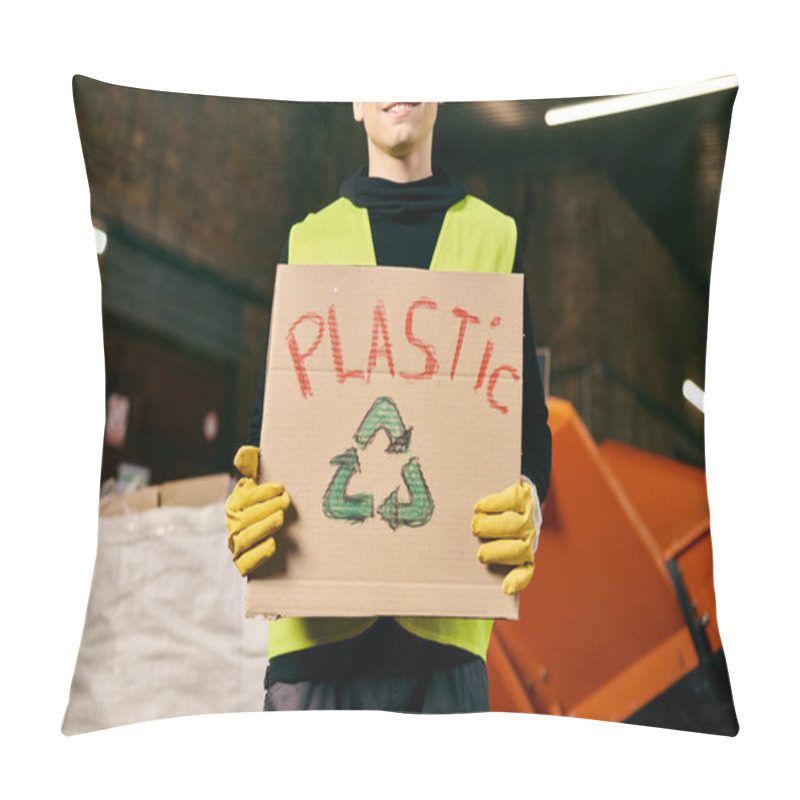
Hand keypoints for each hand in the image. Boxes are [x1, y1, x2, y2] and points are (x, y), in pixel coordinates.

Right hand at [225, 446, 290, 575]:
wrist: (270, 527)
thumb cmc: (266, 501)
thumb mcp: (258, 479)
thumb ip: (251, 464)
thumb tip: (244, 453)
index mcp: (235, 503)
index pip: (244, 498)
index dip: (262, 492)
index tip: (281, 488)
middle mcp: (233, 524)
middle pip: (245, 518)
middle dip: (266, 508)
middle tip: (285, 502)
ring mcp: (237, 544)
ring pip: (245, 538)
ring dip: (263, 528)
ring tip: (280, 519)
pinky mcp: (244, 562)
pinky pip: (246, 562)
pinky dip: (258, 554)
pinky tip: (272, 544)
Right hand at [472, 478, 541, 594]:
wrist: (516, 494)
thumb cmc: (496, 524)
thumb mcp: (490, 542)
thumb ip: (481, 552)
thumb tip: (455, 565)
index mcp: (522, 555)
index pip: (524, 572)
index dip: (516, 581)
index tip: (505, 589)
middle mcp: (528, 537)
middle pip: (517, 550)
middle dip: (497, 552)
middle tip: (480, 553)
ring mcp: (527, 516)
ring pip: (514, 526)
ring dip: (492, 526)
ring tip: (476, 525)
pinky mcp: (523, 496)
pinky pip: (511, 501)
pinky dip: (493, 504)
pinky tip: (479, 508)